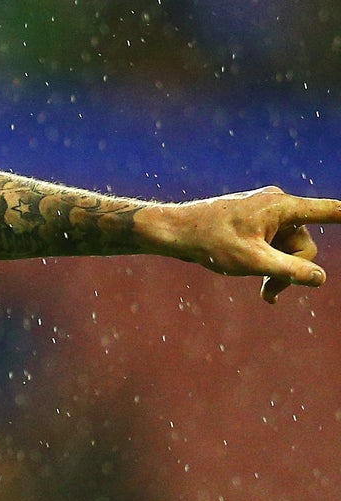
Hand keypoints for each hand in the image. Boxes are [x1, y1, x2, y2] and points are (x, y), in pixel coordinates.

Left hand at [143, 186, 340, 302]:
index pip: (329, 211)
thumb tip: (320, 279)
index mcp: (282, 207)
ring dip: (278, 271)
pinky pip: (275, 247)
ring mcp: (267, 214)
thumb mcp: (252, 261)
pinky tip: (262, 285)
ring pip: (289, 250)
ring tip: (261, 292)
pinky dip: (269, 264)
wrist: (174, 232)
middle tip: (268, 294)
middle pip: (304, 246)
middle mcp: (278, 206)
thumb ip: (288, 271)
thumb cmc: (210, 242)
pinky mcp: (257, 224)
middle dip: (290, 271)